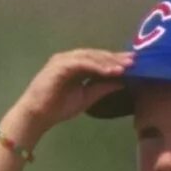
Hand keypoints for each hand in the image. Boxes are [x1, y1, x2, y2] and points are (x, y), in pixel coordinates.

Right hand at [3, 47, 133, 143]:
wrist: (37, 116)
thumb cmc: (57, 108)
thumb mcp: (86, 97)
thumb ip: (102, 88)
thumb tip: (122, 81)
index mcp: (75, 66)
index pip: (98, 59)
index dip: (115, 60)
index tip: (134, 64)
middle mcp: (69, 59)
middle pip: (96, 54)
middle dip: (115, 58)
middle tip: (134, 61)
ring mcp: (63, 60)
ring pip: (90, 56)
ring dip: (108, 61)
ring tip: (124, 67)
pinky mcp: (59, 65)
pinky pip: (81, 63)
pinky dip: (96, 66)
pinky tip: (110, 72)